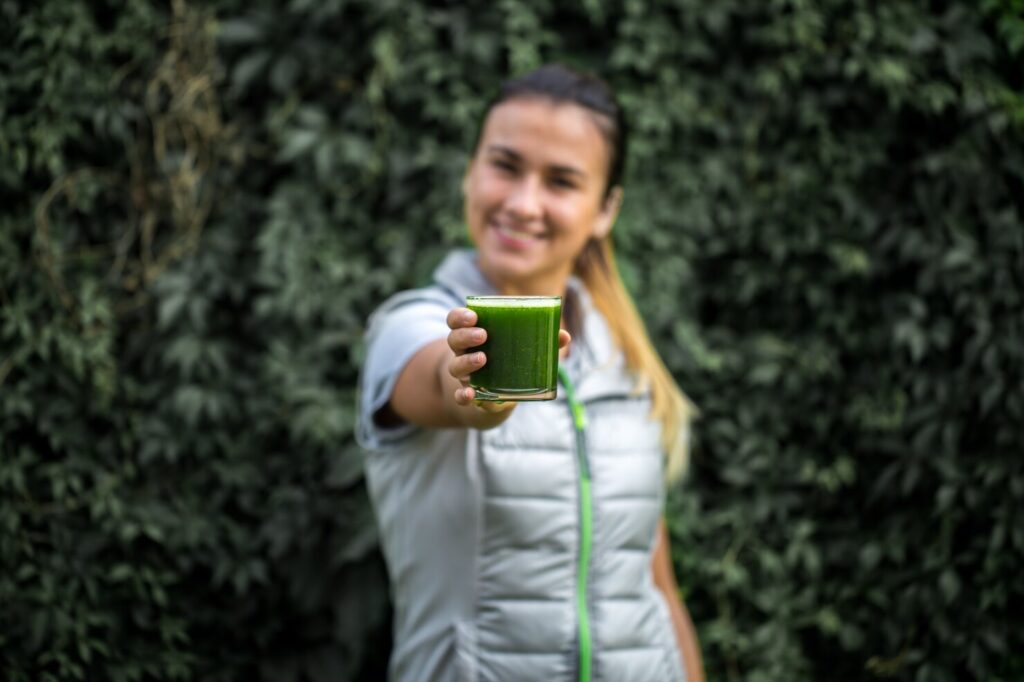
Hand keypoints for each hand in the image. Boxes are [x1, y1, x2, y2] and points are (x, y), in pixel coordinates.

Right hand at [445, 307, 569, 411]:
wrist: (497, 397)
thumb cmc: (508, 362)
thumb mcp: (522, 350)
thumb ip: (542, 341)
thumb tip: (564, 336)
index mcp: (473, 335)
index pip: (455, 320)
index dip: (459, 316)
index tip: (473, 315)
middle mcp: (463, 353)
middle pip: (454, 340)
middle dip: (466, 336)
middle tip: (483, 335)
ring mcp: (464, 375)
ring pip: (456, 367)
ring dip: (467, 362)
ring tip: (483, 359)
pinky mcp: (470, 395)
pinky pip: (459, 396)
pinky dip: (462, 395)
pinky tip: (470, 394)